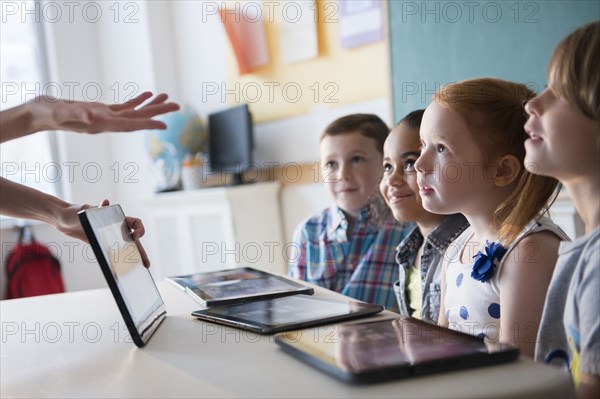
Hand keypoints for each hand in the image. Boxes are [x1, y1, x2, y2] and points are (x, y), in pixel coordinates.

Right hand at [31, 92, 179, 133]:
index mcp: (101, 125)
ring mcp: (106, 117)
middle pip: (137, 118)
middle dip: (157, 112)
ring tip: (167, 97)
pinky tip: (147, 95)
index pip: (128, 125)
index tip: (164, 125)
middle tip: (177, 106)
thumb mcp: (60, 114)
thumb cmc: (47, 115)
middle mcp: (107, 123)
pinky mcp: (102, 111)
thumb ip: (75, 116)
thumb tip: (91, 118)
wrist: (38, 115)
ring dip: (151, 105)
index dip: (146, 124)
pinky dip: (137, 101)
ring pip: (134, 112)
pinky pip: (124, 107)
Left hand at [55, 199, 150, 267]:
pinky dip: (116, 260)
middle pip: (133, 239)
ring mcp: (107, 235)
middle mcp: (114, 227)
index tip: (136, 236)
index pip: (135, 222)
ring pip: (124, 247)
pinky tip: (119, 268)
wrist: (60, 219)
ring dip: (131, 257)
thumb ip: (96, 209)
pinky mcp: (99, 242)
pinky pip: (111, 252)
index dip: (140, 229)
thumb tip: (106, 202)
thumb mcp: (85, 211)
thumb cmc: (73, 212)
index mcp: (115, 218)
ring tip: (136, 269)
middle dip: (141, 251)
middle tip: (145, 264)